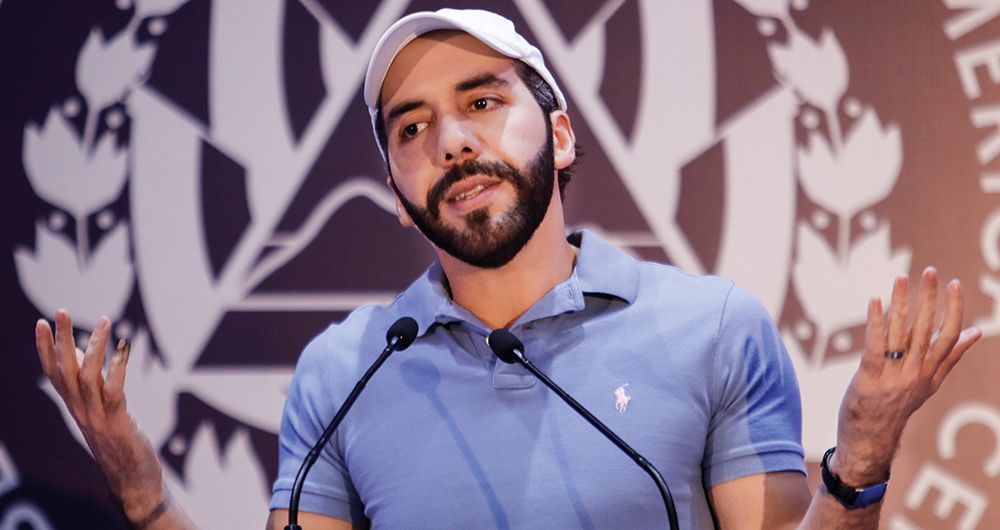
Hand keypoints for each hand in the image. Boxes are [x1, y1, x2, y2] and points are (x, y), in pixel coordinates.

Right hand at [36, 310, 166, 523]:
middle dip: (60, 339)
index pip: (53, 372)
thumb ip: (90, 383)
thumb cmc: (119, 440)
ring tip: (104, 320)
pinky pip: (113, 388)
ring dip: (94, 346)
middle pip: (64, 370)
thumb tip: (81, 352)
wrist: (131, 478)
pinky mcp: (117, 420)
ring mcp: (97, 415)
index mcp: (74, 405)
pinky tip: (124, 345)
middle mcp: (80, 409)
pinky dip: (117, 365)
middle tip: (59, 312)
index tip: (41, 322)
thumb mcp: (100, 409)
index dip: (45, 348)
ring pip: (87, 376)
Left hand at [831, 267, 981, 485]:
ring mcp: (892, 375)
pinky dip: (875, 322)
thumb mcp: (930, 382)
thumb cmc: (899, 404)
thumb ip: (950, 356)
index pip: (948, 336)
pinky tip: (875, 300)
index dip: (953, 309)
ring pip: (900, 333)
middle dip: (928, 298)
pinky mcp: (868, 377)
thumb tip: (976, 332)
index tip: (955, 284)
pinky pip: (874, 345)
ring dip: (900, 302)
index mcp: (931, 371)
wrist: (872, 437)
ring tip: (901, 277)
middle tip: (929, 271)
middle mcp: (915, 372)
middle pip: (925, 329)